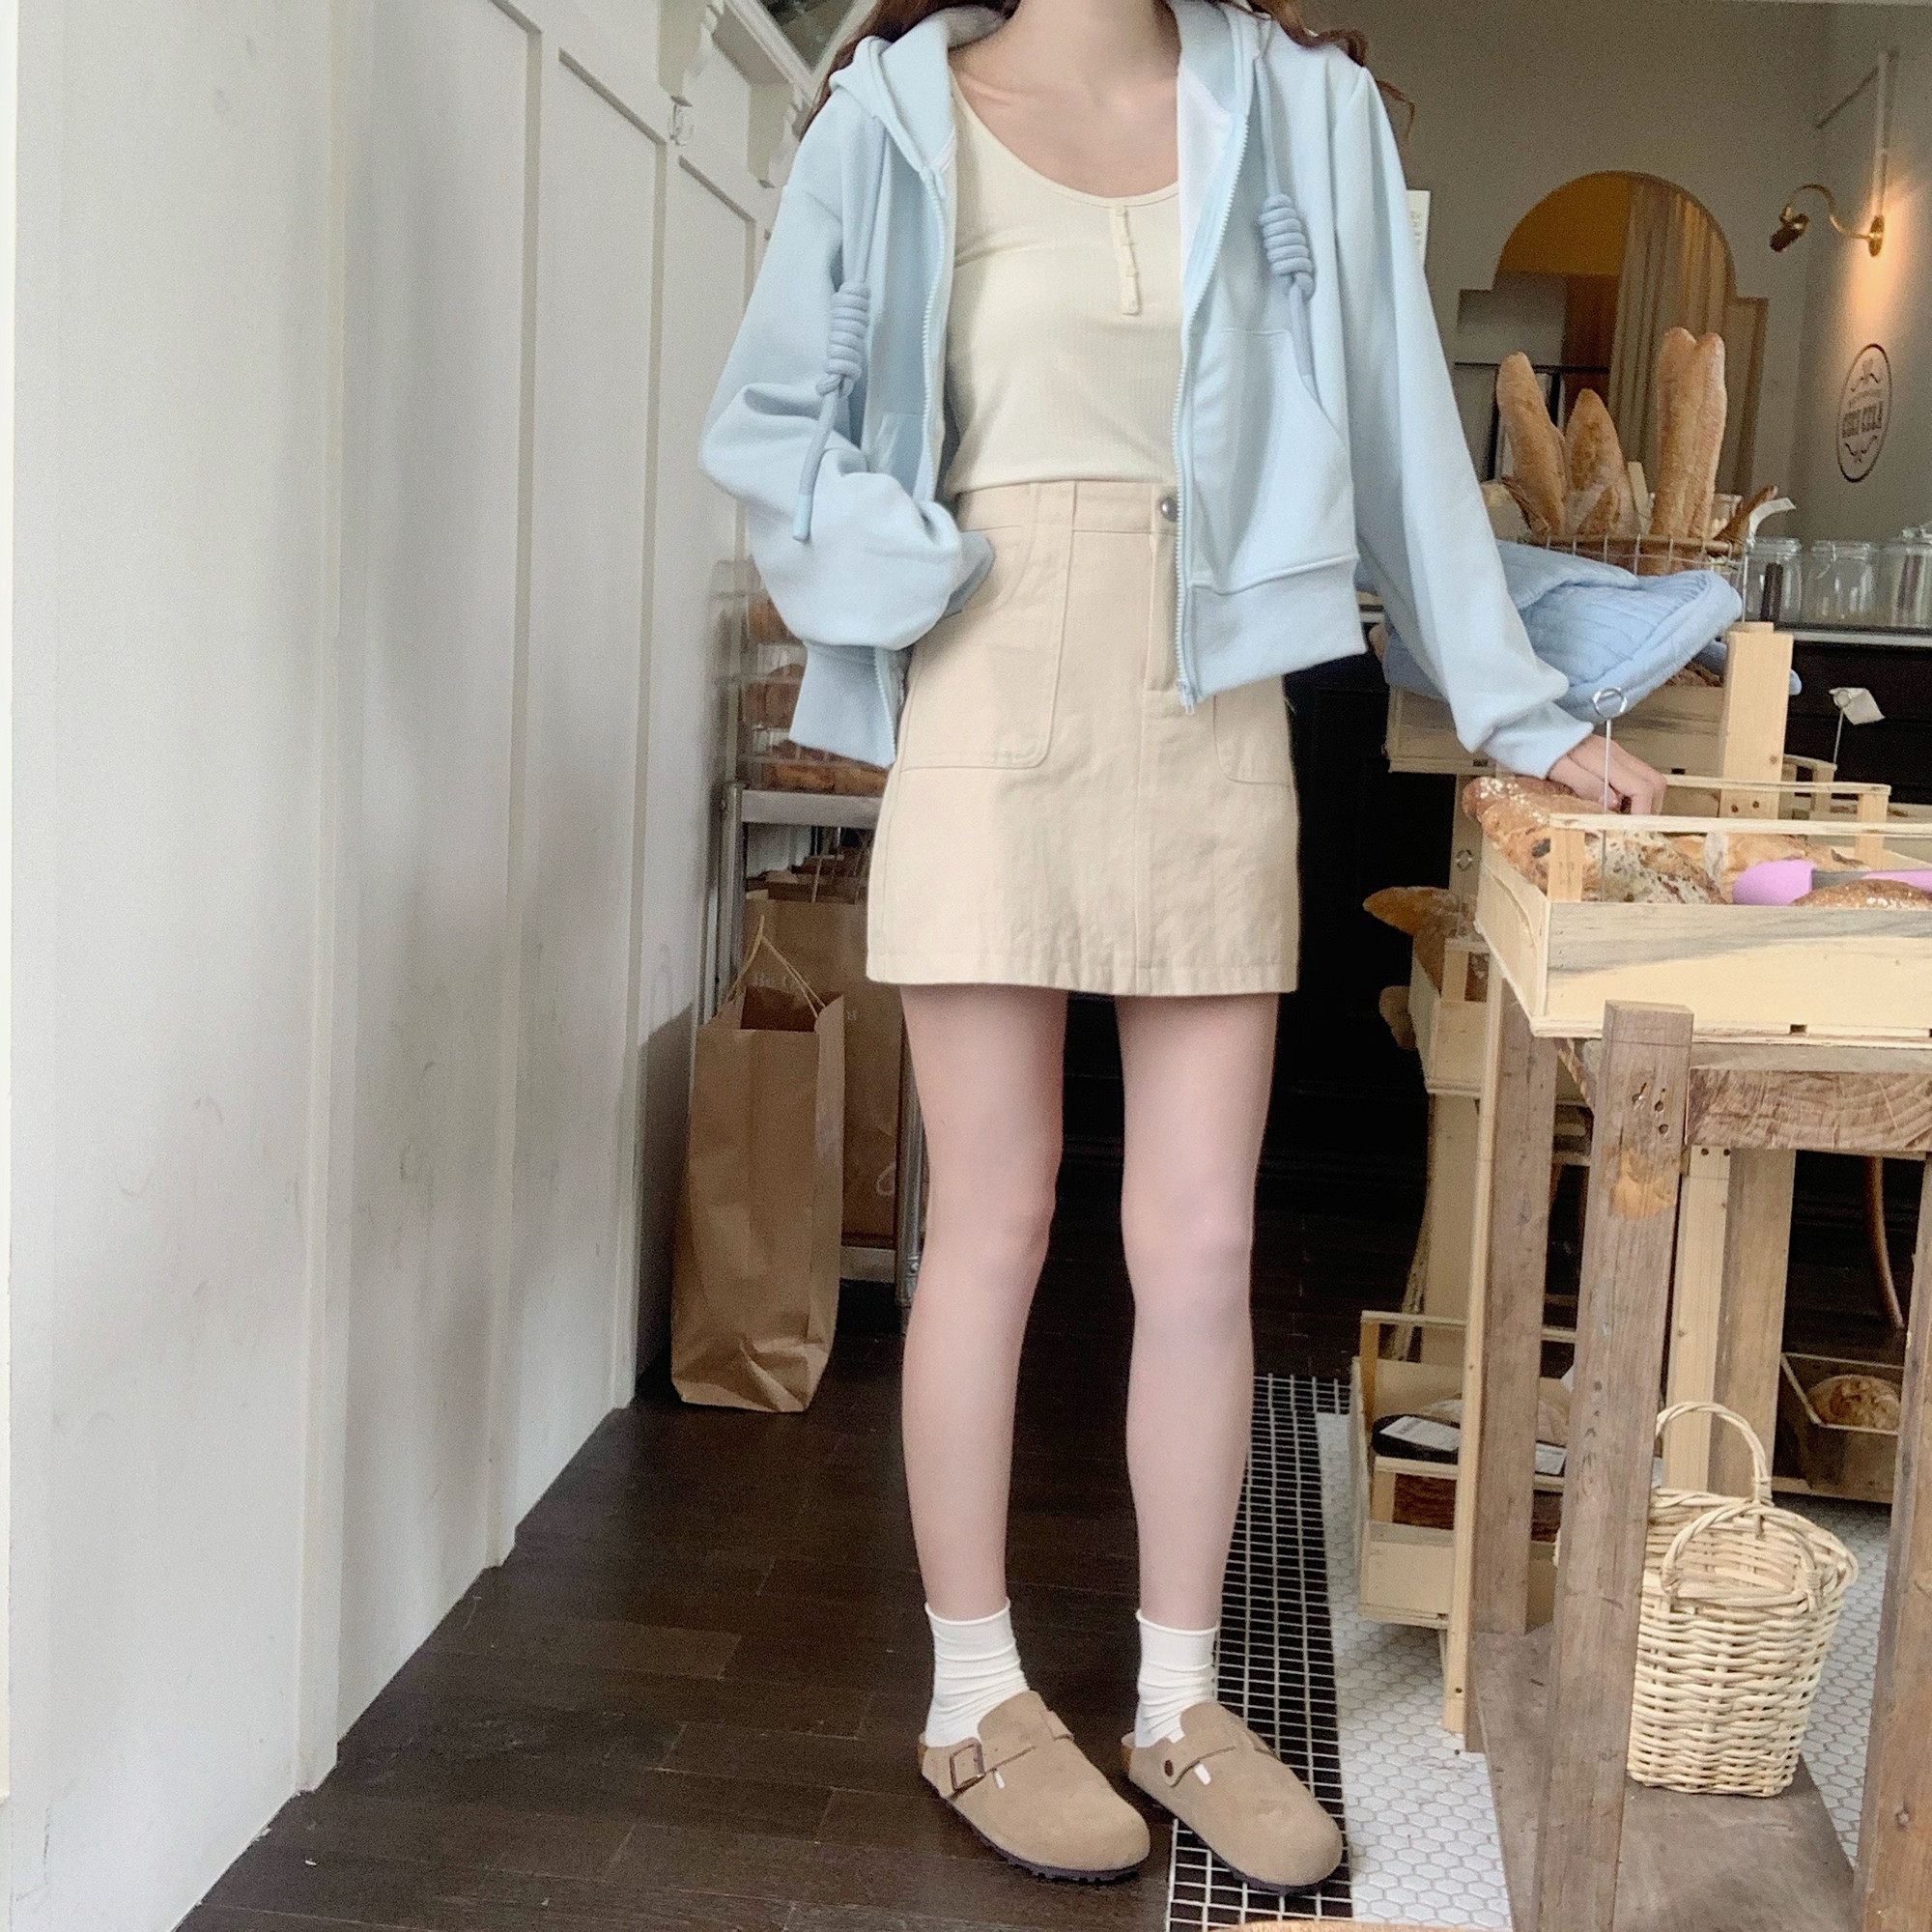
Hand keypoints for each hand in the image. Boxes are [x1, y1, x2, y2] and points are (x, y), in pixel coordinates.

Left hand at [1545, 734, 1667, 816]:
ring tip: (1625, 820)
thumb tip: (1613, 803)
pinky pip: (1634, 777)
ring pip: (1648, 779)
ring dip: (1644, 802)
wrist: (1533, 729)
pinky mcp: (1611, 757)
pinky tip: (1616, 806)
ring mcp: (1616, 755)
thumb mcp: (1558, 769)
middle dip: (1651, 808)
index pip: (1642, 787)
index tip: (1634, 830)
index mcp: (1606, 759)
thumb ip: (1585, 784)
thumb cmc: (1540, 748)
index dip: (1643, 811)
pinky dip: (1634, 795)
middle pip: (1654, 782)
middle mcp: (1617, 756)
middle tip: (1634, 827)